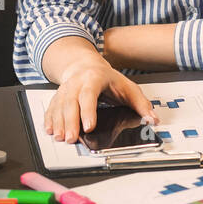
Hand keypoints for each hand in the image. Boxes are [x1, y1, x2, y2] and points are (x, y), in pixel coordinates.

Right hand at [43, 56, 157, 143]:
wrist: (85, 65)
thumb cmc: (108, 79)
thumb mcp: (128, 87)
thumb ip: (141, 104)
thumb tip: (152, 119)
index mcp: (94, 78)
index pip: (89, 94)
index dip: (88, 111)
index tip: (89, 126)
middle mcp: (77, 82)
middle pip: (71, 102)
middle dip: (70, 121)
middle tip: (72, 138)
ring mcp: (65, 89)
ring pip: (59, 106)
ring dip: (59, 123)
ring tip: (60, 138)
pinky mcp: (58, 96)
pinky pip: (51, 107)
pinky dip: (50, 119)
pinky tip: (50, 130)